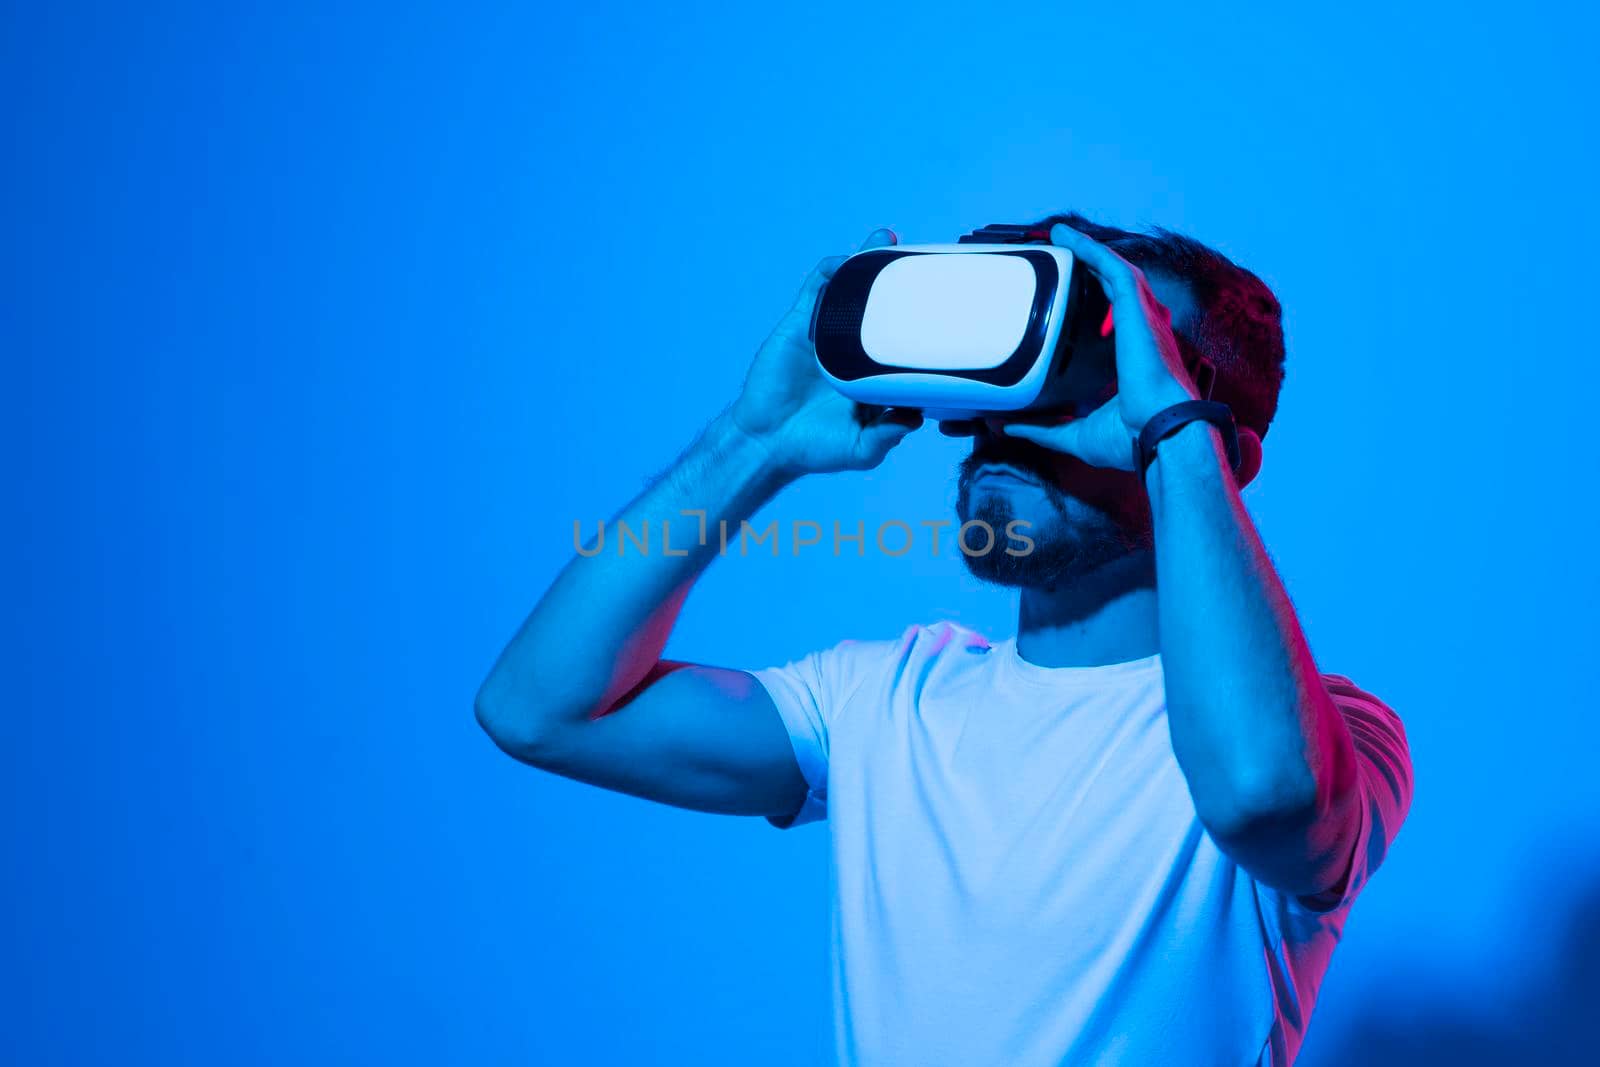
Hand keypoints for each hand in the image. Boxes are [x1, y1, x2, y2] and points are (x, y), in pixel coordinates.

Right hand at [729, 229, 922, 476]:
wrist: (768, 442)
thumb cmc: (815, 447)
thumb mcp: (862, 448)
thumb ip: (889, 434)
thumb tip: (917, 416)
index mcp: (872, 371)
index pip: (900, 334)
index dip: (918, 315)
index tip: (942, 297)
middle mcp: (852, 347)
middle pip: (878, 302)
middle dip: (896, 275)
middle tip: (918, 253)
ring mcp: (826, 334)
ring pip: (848, 289)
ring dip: (864, 260)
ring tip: (885, 239)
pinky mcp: (800, 327)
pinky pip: (814, 291)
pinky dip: (828, 272)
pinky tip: (843, 261)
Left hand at [999, 223, 1197, 469]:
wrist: (1162, 436)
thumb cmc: (1134, 439)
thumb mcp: (1077, 434)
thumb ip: (1045, 428)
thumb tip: (1009, 427)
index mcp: (1136, 360)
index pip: (1115, 322)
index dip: (1094, 305)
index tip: (1072, 300)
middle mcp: (1145, 334)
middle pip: (1115, 289)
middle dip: (1090, 268)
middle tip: (1062, 253)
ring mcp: (1144, 319)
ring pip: (1113, 271)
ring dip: (1087, 251)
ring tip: (1061, 236)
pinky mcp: (1137, 309)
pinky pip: (1113, 267)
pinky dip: (1091, 250)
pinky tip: (1068, 237)